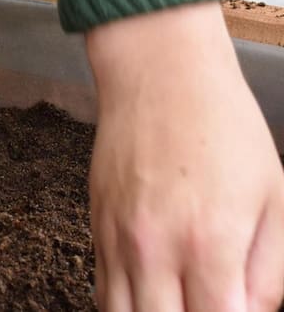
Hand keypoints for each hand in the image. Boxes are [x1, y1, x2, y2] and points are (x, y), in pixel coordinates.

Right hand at [86, 1, 283, 310]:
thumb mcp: (274, 197)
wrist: (158, 74)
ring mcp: (117, 239)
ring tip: (179, 301)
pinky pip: (103, 292)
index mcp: (208, 243)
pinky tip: (155, 296)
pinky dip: (127, 306)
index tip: (238, 311)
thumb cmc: (223, 125)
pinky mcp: (95, 226)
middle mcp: (153, 249)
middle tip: (210, 305)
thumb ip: (271, 271)